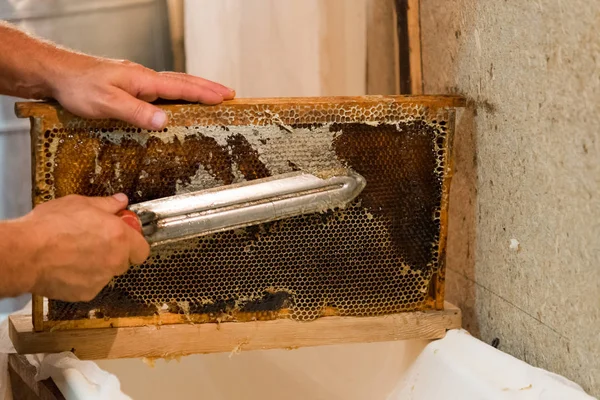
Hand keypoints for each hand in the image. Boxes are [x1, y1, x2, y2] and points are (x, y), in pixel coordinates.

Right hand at [22, 193, 149, 301]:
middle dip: (114, 253)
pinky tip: (66, 266)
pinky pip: (90, 285)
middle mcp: (115, 260)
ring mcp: (101, 279)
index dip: (134, 243)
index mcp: (120, 237)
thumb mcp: (80, 203)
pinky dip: (82, 278)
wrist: (25, 253)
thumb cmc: (49, 227)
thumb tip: (120, 201)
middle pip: (125, 261)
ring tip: (75, 252)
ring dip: (97, 265)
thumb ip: (107, 204)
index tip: (124, 236)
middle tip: (95, 241)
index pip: (143, 248)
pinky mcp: (85, 293)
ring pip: (106, 273)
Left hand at [46, 53, 235, 130]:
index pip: (181, 87)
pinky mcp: (130, 86)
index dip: (205, 93)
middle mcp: (144, 78)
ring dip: (196, 88)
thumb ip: (136, 112)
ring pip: (174, 83)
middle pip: (183, 81)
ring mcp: (137, 81)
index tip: (225, 97)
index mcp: (143, 80)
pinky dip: (179, 91)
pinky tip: (178, 99)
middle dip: (208, 87)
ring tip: (212, 94)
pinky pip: (162, 88)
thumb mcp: (107, 103)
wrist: (56, 74)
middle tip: (229, 94)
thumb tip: (165, 121)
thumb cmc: (78, 87)